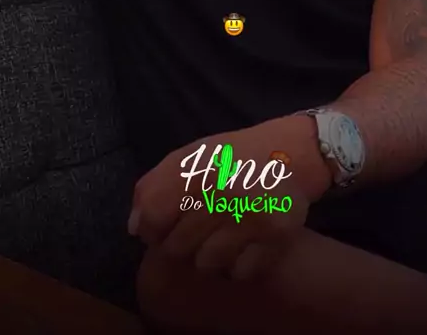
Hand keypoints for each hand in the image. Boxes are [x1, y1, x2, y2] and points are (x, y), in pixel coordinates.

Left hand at [128, 114, 331, 279]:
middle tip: (202, 224)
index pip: (152, 219)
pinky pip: (239, 272)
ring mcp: (251, 214)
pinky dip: (240, 264)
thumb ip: (156, 185)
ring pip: (205, 264)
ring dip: (211, 255)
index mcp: (198, 167)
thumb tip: (134, 228)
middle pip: (176, 247)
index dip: (152, 228)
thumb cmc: (233, 157)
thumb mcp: (191, 156)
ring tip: (225, 232)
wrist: (292, 153)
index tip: (164, 225)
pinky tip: (246, 242)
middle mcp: (223, 190)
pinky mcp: (277, 235)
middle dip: (183, 241)